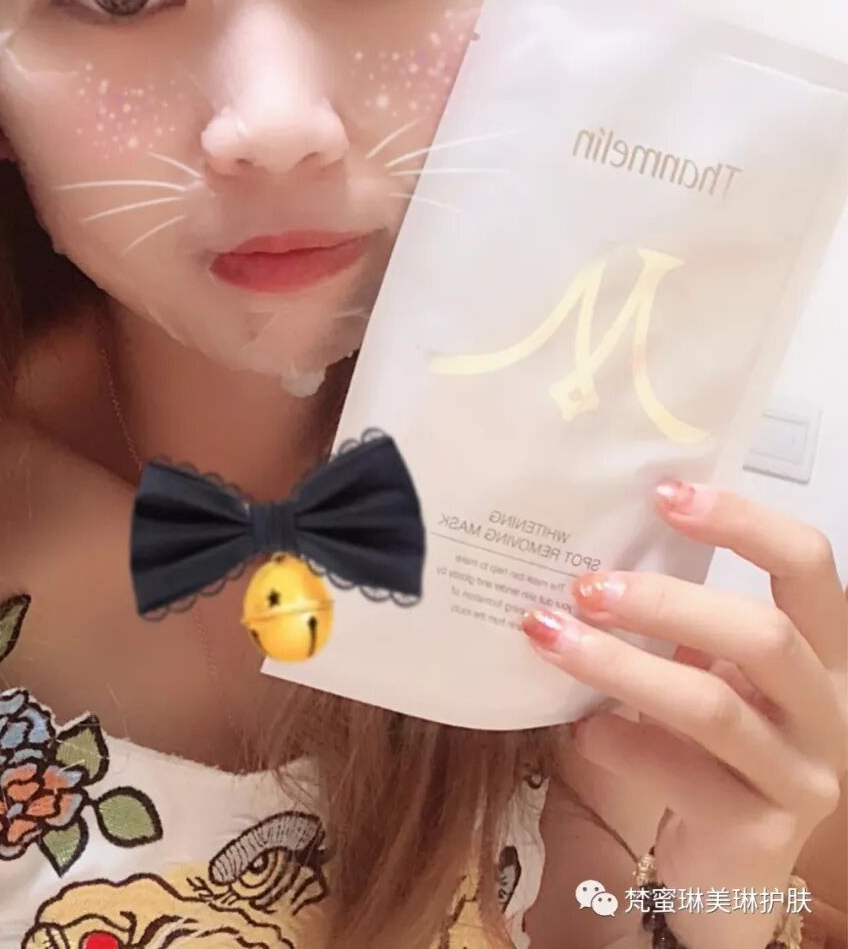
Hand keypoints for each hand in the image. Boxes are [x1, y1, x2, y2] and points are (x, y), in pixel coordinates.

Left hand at [520, 478, 846, 948]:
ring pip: (713, 706)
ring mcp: (800, 777)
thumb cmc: (708, 752)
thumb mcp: (708, 675)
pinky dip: (619, 741)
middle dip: (667, 601)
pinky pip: (681, 775)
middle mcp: (826, 711)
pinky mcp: (759, 834)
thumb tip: (588, 550)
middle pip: (763, 634)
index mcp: (821, 653)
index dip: (744, 522)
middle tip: (586, 585)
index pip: (808, 565)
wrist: (727, 877)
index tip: (665, 494)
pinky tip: (578, 727)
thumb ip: (678, 623)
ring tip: (551, 636)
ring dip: (622, 664)